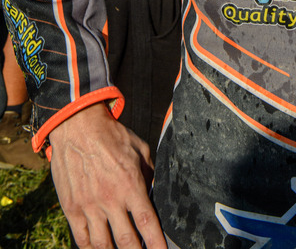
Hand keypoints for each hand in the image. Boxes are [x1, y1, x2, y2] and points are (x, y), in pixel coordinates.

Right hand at [49, 103, 166, 248]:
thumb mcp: (139, 148)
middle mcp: (110, 199)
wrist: (77, 126)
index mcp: (130, 184)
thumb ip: (149, 172)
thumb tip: (154, 190)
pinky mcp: (72, 208)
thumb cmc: (111, 135)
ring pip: (102, 244)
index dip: (156, 243)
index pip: (147, 222)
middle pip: (126, 240)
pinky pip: (81, 238)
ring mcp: (89, 206)